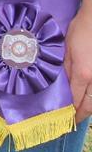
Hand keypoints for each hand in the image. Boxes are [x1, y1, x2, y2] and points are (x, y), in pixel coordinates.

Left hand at [64, 0, 91, 121]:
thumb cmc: (80, 30)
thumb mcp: (67, 48)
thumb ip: (65, 68)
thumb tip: (62, 85)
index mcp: (83, 73)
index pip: (75, 98)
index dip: (70, 110)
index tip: (65, 117)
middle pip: (90, 104)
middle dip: (81, 115)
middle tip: (73, 121)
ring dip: (90, 108)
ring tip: (81, 113)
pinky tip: (90, 100)